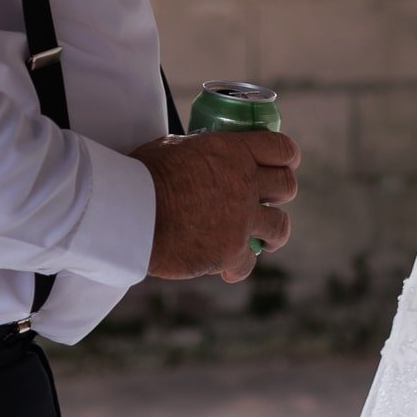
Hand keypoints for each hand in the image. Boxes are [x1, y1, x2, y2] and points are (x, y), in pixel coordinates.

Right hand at [133, 130, 299, 282]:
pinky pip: (248, 262)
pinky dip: (238, 266)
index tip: (285, 164)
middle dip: (280, 193)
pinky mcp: (231, 251)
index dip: (286, 157)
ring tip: (265, 239)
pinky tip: (229, 269)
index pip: (281, 148)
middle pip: (286, 186)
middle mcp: (245, 183)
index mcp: (233, 151)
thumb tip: (197, 154)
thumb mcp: (172, 147)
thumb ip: (197, 151)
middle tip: (269, 200)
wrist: (130, 213)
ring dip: (273, 233)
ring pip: (280, 226)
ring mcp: (242, 219)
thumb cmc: (140, 175)